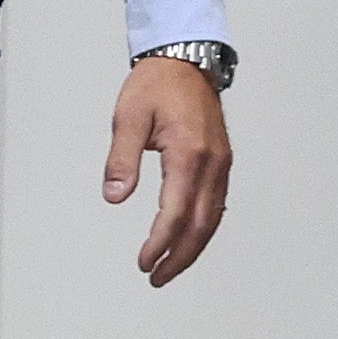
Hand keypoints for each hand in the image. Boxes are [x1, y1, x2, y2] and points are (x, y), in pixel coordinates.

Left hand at [107, 55, 231, 285]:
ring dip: (193, 247)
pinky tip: (189, 239)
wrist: (185, 60)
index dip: (160, 242)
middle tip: (157, 278)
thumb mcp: (128, 119)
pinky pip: (217, 203)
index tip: (144, 261)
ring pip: (214, 218)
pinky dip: (204, 227)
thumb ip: (121, 160)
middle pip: (201, 224)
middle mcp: (213, 163)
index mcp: (189, 154)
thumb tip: (115, 196)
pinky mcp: (222, 161)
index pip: (176, 212)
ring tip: (170, 267)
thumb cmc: (156, 85)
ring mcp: (222, 163)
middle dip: (180, 256)